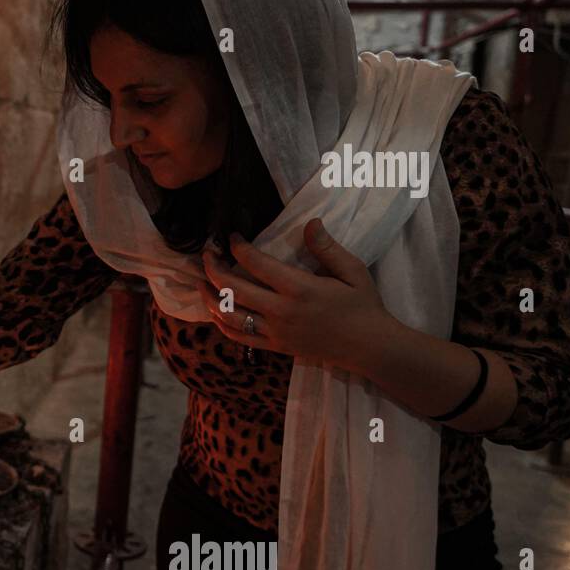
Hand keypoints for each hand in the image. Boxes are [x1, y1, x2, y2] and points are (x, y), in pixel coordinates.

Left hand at [198, 219, 394, 368]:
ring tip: (201, 280)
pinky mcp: (275, 346)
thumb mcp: (353, 271)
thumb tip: (311, 222)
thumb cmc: (363, 305)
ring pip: (229, 314)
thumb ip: (327, 247)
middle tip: (207, 253)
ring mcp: (275, 331)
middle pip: (233, 288)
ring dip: (209, 296)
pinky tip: (214, 309)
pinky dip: (221, 322)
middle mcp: (282, 311)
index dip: (238, 248)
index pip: (257, 264)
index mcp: (300, 289)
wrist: (369, 347)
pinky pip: (238, 336)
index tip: (232, 236)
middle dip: (213, 268)